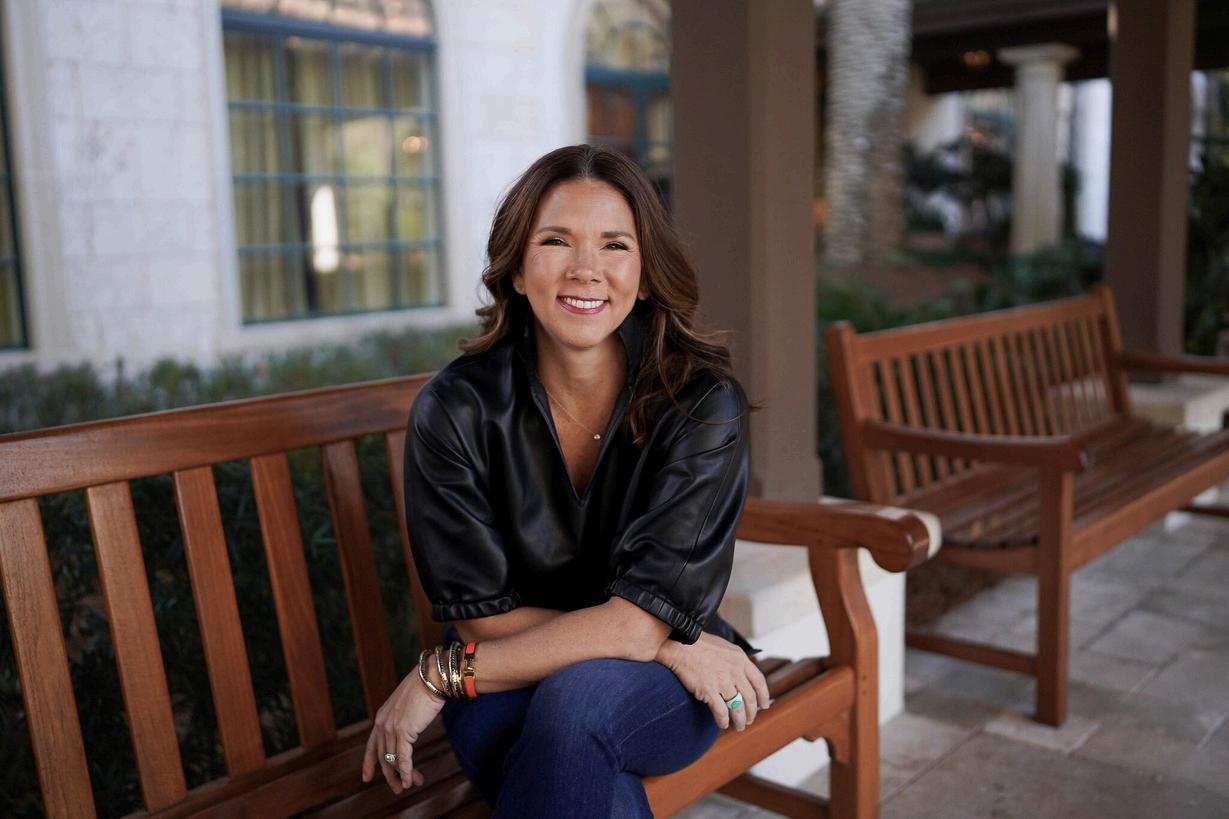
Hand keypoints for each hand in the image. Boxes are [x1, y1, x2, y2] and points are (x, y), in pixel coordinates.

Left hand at [360, 666, 446, 793]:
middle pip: (382, 756)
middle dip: (390, 775)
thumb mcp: (409, 705)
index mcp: (382, 716)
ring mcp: (391, 728)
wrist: (432, 677)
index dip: (368, 763)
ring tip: (408, 785)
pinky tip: (410, 780)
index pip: (372, 745)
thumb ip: (404, 718)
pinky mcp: (403, 732)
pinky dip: (406, 772)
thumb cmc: (425, 687)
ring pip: (392, 760)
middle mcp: (382, 723)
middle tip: (397, 789)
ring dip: (402, 776)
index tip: (367, 777)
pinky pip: (403, 758)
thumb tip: (410, 731)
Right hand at [656, 632, 770, 731]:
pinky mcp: (709, 690)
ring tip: (739, 726)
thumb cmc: (700, 645)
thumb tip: (744, 674)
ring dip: (740, 720)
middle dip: (751, 712)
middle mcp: (735, 671)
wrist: (680, 645)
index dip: (763, 696)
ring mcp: (722, 681)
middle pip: (750, 698)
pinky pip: (721, 711)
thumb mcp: (726, 648)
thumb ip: (737, 661)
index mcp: (741, 660)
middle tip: (749, 720)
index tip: (764, 705)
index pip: (759, 682)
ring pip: (738, 708)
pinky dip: (723, 721)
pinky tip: (722, 724)